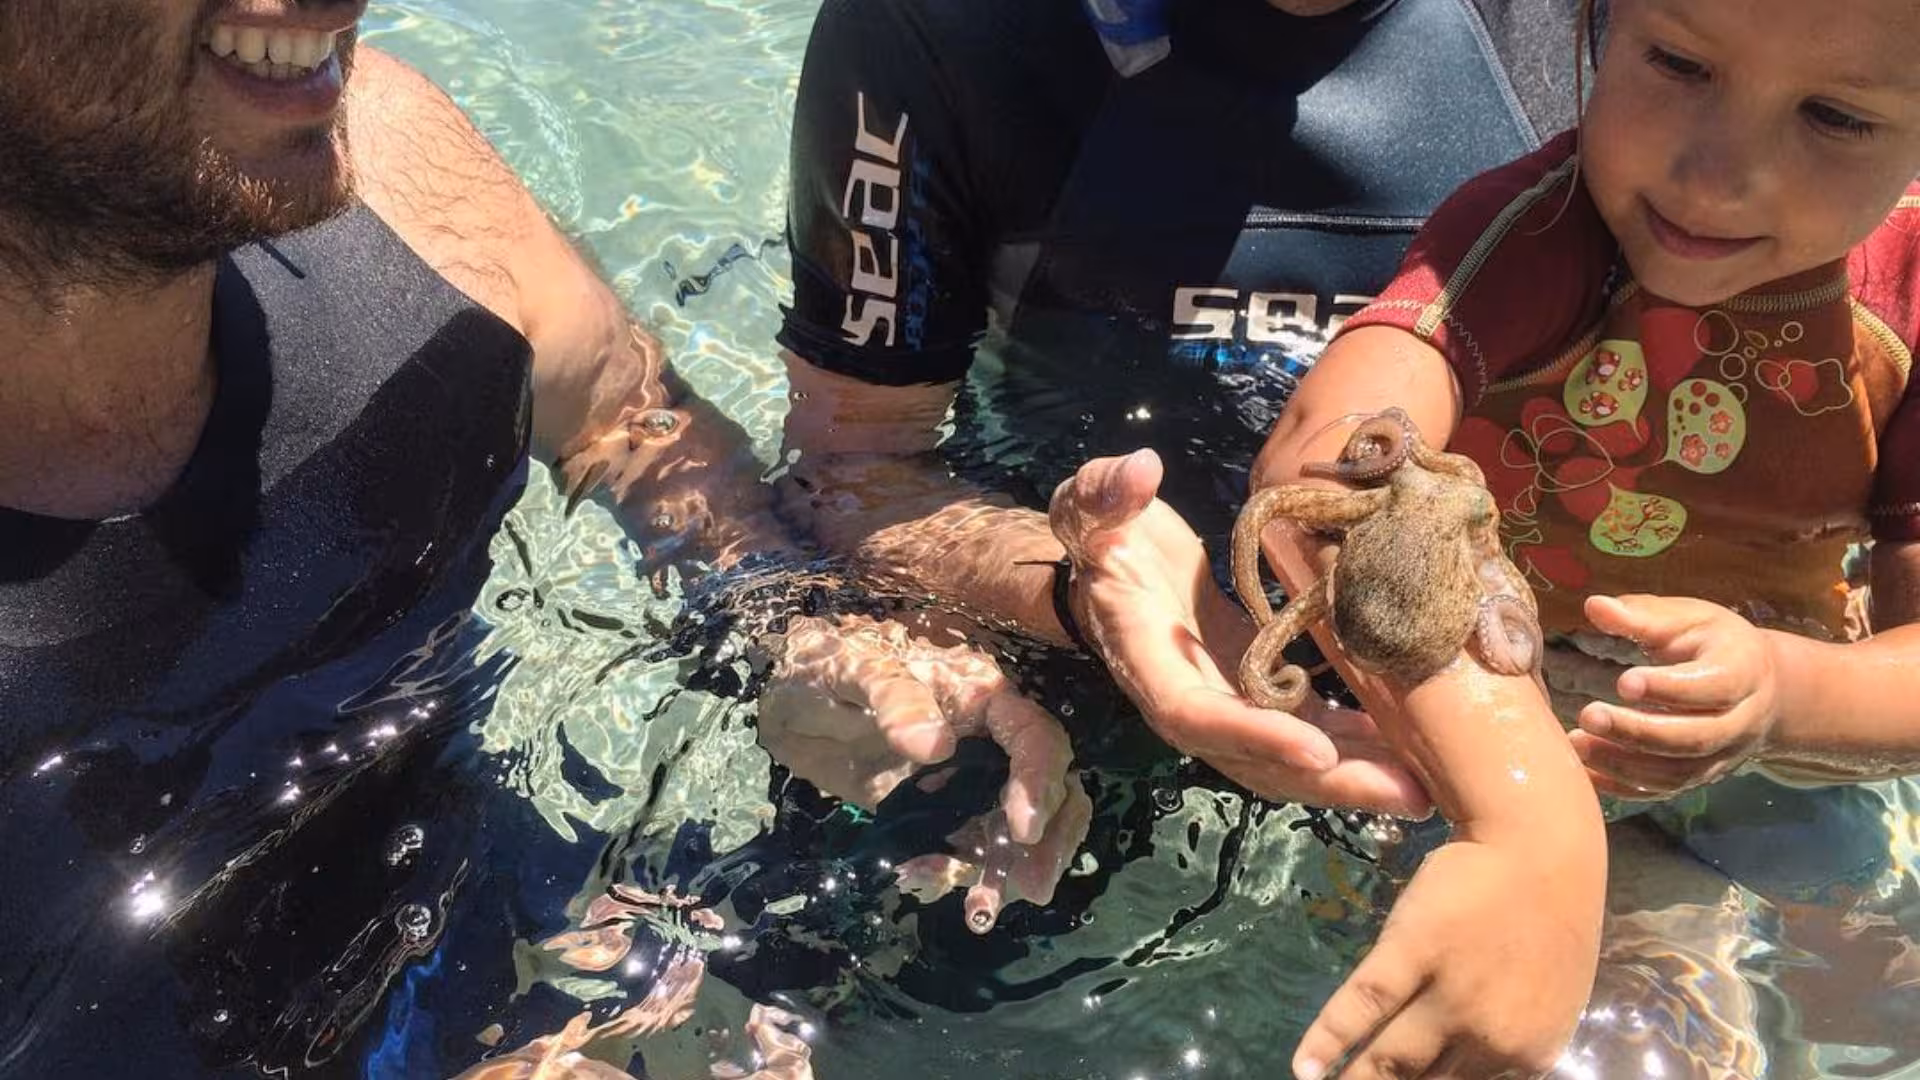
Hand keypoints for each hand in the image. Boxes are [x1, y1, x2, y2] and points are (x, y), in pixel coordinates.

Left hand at [757, 614, 1088, 931]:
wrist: (788, 701)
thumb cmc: (828, 668)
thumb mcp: (854, 670)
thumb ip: (894, 699)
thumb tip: (937, 746)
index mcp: (981, 697)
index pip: (1034, 737)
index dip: (1039, 780)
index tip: (1024, 828)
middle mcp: (988, 741)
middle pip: (1049, 789)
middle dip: (1049, 840)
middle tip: (1030, 888)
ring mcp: (967, 782)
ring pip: (1015, 828)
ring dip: (1009, 870)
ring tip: (981, 911)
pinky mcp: (939, 813)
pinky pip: (968, 848)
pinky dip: (957, 872)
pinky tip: (922, 880)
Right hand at [1048, 450, 1429, 816]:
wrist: (1110, 560)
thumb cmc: (1102, 532)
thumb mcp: (1090, 506)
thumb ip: (1105, 493)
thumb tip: (1139, 472)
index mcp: (1145, 657)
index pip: (1195, 714)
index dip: (1252, 735)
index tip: (1315, 750)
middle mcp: (1184, 698)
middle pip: (1254, 760)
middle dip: (1328, 781)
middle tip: (1407, 793)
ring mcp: (1223, 701)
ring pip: (1286, 758)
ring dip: (1353, 777)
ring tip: (1425, 787)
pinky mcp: (1253, 690)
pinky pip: (1305, 730)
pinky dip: (1353, 744)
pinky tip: (1408, 748)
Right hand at [1293, 840, 1599, 1079]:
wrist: (1540, 843)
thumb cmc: (1548, 916)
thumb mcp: (1545, 1000)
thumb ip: (1508, 1041)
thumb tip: (1461, 1070)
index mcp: (1527, 1054)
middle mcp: (1489, 1036)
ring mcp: (1450, 994)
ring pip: (1389, 1058)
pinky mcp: (1413, 950)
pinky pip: (1362, 1005)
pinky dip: (1327, 1040)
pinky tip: (1303, 1067)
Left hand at [1569, 594, 1779, 798]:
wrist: (1760, 688)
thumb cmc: (1714, 644)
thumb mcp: (1689, 619)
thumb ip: (1643, 615)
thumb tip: (1594, 605)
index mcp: (1742, 673)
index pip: (1712, 687)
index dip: (1669, 688)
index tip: (1623, 681)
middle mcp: (1738, 723)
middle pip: (1693, 738)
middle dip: (1639, 731)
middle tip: (1589, 715)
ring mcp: (1721, 757)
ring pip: (1677, 773)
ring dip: (1624, 764)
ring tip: (1577, 743)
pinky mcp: (1700, 777)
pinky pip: (1663, 791)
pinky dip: (1624, 787)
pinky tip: (1586, 772)